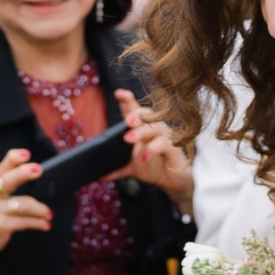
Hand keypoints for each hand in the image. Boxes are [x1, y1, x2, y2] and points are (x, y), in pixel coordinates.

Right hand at [0, 148, 48, 261]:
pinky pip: (24, 222)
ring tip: (49, 212)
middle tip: (38, 169)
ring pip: (22, 204)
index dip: (13, 159)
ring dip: (40, 209)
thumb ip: (9, 183)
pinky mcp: (0, 226)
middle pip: (8, 181)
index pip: (2, 167)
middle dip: (23, 173)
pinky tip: (45, 224)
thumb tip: (35, 174)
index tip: (26, 153)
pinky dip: (38, 223)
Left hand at [113, 89, 192, 212]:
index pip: (134, 110)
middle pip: (146, 115)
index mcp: (142, 128)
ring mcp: (165, 136)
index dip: (127, 100)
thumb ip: (117, 169)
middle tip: (126, 122)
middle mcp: (154, 128)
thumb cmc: (154, 167)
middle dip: (136, 115)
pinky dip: (154, 148)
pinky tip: (145, 156)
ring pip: (155, 128)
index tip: (118, 93)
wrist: (173, 181)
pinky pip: (165, 143)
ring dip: (142, 132)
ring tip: (128, 139)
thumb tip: (99, 176)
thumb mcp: (132, 168)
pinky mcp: (174, 147)